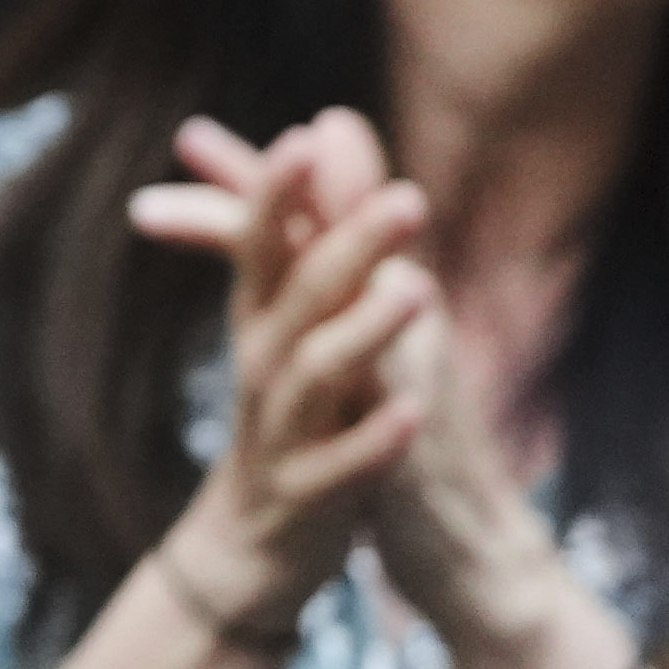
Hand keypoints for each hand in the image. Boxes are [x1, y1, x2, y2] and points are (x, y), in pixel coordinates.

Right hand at [123, 107, 441, 622]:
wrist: (250, 545)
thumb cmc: (288, 413)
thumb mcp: (298, 315)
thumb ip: (319, 221)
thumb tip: (331, 122)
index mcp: (263, 318)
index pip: (263, 244)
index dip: (277, 195)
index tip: (303, 138)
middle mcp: (264, 364)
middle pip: (300, 296)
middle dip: (348, 246)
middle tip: (409, 200)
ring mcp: (283, 431)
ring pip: (316, 375)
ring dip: (366, 332)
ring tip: (418, 292)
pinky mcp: (308, 496)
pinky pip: (340, 468)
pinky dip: (373, 440)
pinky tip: (411, 412)